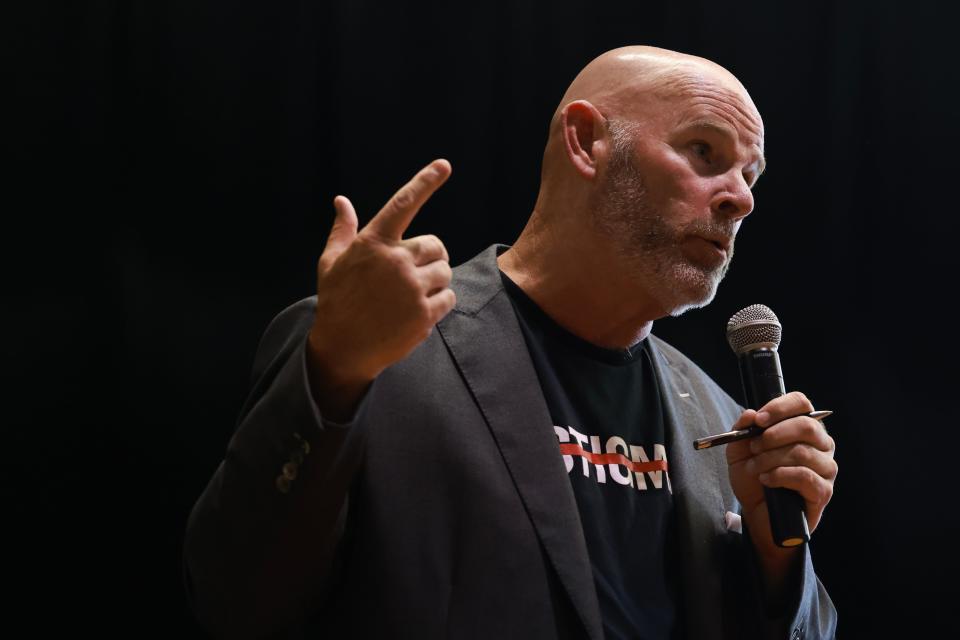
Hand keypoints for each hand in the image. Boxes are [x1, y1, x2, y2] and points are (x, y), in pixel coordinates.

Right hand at [306, 159, 455, 419]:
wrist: (343, 348)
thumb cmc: (336, 301)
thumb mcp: (331, 263)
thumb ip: (342, 230)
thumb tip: (341, 201)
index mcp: (373, 244)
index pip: (403, 204)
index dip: (424, 182)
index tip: (444, 165)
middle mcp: (395, 262)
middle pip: (437, 245)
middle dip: (431, 257)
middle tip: (414, 273)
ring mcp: (411, 289)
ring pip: (445, 271)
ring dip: (435, 280)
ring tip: (412, 294)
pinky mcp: (424, 314)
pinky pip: (449, 297)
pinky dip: (440, 302)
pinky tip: (418, 311)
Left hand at [725, 392, 837, 590]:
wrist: (758, 514)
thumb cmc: (754, 478)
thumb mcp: (739, 452)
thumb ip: (742, 430)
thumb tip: (750, 414)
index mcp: (803, 427)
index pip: (801, 403)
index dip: (780, 407)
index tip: (759, 420)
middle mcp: (821, 444)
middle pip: (806, 426)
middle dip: (774, 435)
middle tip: (754, 447)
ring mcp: (826, 467)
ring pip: (802, 452)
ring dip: (771, 459)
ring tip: (756, 468)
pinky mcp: (823, 490)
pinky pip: (804, 476)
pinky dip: (779, 476)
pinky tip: (767, 480)